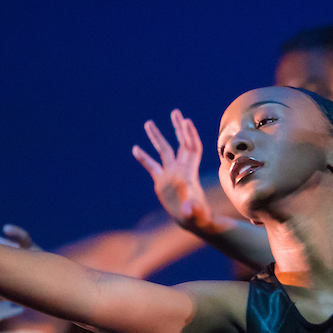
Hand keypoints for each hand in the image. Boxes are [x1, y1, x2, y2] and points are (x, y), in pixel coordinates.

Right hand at [132, 110, 218, 232]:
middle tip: (175, 112)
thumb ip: (192, 210)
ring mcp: (170, 175)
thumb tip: (189, 209)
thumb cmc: (197, 217)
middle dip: (177, 128)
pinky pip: (152, 166)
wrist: (191, 221)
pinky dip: (144, 158)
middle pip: (180, 144)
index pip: (191, 149)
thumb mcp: (195, 214)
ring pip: (164, 151)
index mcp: (188, 174)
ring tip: (148, 123)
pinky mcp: (161, 181)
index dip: (190, 135)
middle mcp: (179, 170)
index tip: (186, 121)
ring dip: (157, 137)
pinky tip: (135, 148)